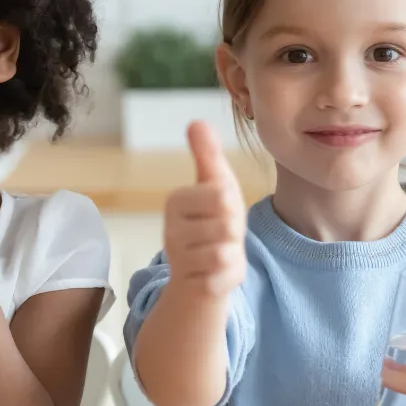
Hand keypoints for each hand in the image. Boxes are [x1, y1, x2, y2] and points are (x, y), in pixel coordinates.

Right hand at [163, 121, 245, 297]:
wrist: (201, 274)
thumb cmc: (211, 222)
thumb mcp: (214, 184)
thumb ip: (207, 155)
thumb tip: (196, 121)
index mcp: (175, 200)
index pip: (223, 193)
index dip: (232, 203)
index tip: (220, 211)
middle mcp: (170, 229)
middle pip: (228, 221)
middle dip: (235, 229)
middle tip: (222, 234)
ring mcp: (179, 258)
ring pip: (227, 249)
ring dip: (233, 252)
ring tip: (219, 251)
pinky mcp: (192, 284)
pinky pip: (226, 273)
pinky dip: (231, 273)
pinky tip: (218, 272)